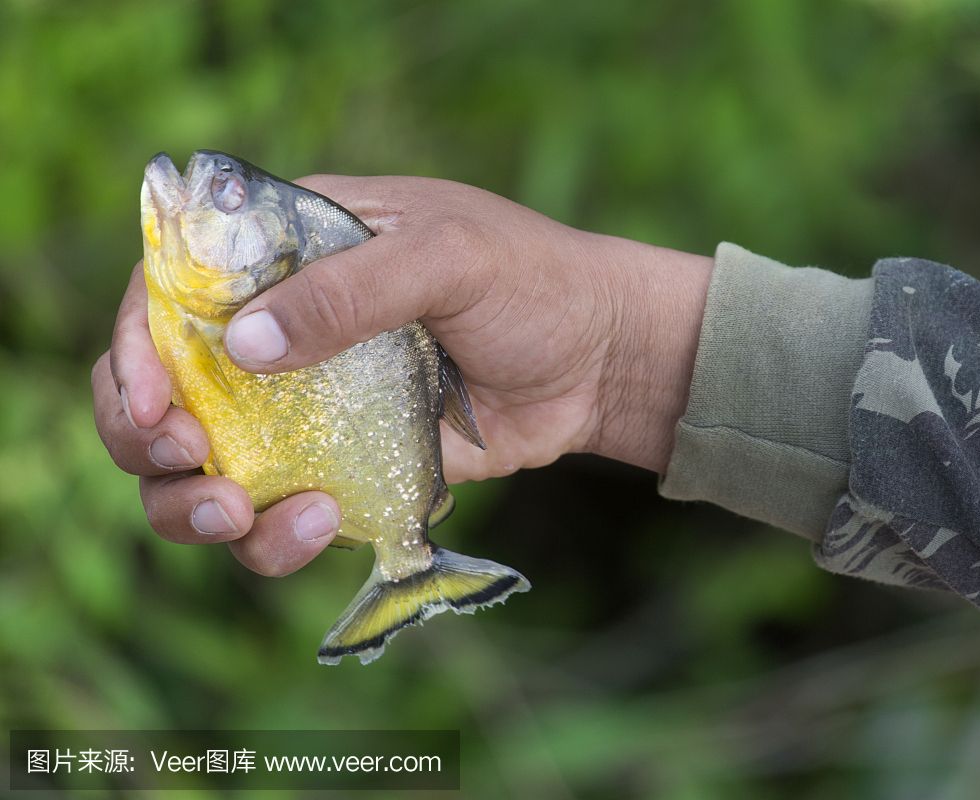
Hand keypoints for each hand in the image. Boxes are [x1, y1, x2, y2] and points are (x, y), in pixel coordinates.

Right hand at [93, 176, 712, 575]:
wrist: (600, 361)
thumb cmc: (533, 283)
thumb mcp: (448, 257)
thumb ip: (352, 290)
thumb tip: (243, 343)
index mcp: (290, 252)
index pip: (170, 289)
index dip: (136, 346)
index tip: (151, 402)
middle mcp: (283, 331)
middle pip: (161, 391)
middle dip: (146, 438)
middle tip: (190, 462)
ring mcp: (309, 408)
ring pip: (204, 469)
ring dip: (195, 506)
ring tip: (247, 514)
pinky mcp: (344, 469)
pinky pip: (277, 516)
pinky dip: (275, 538)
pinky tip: (322, 525)